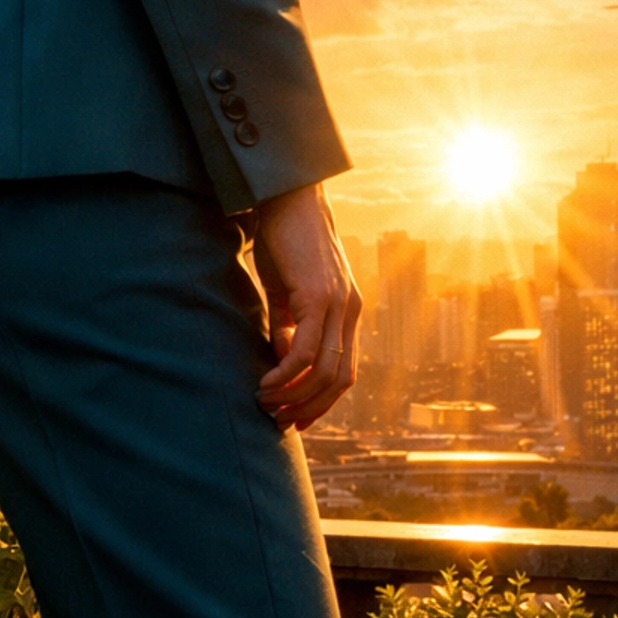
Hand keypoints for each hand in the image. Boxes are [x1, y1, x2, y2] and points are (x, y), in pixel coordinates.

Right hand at [253, 181, 361, 431]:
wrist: (288, 197)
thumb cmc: (285, 241)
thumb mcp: (288, 291)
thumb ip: (290, 326)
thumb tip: (283, 363)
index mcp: (349, 310)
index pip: (345, 370)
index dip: (324, 401)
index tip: (297, 418)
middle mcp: (351, 309)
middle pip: (339, 379)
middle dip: (310, 409)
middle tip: (279, 421)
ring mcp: (338, 303)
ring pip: (324, 370)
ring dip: (295, 397)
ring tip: (266, 404)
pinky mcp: (318, 295)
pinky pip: (304, 350)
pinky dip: (286, 375)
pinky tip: (266, 383)